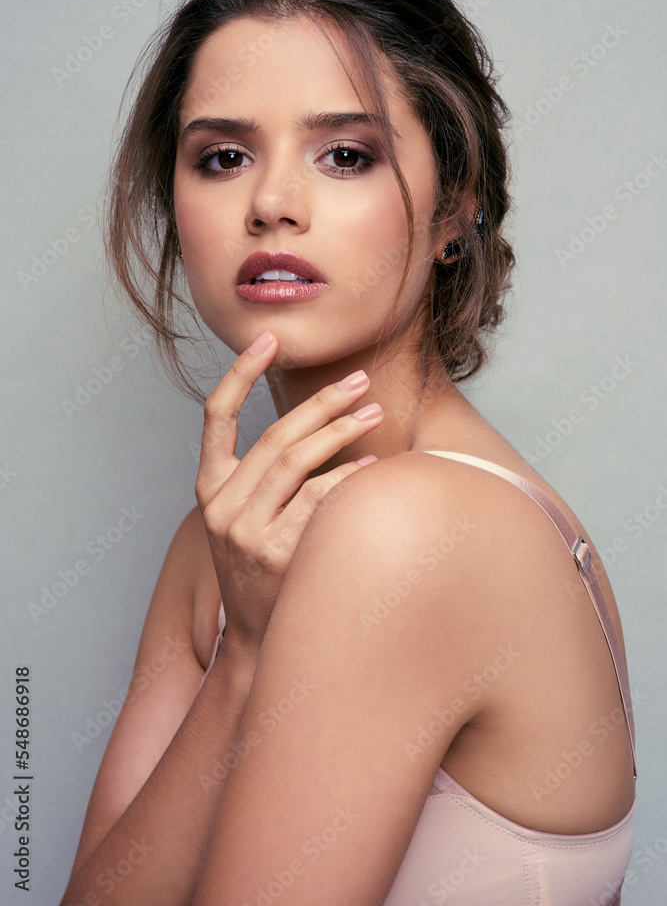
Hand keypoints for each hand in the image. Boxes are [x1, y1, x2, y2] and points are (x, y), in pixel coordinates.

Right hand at [194, 330, 382, 654]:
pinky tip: (372, 466)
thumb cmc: (263, 571)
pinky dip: (349, 477)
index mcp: (209, 489)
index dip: (239, 374)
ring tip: (375, 412)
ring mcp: (247, 532)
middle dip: (321, 402)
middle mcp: (222, 507)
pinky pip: (320, 499)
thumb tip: (317, 423)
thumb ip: (266, 477)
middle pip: (275, 435)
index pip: (214, 417)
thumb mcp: (246, 520)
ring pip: (298, 460)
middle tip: (359, 382)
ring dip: (341, 430)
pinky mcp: (278, 553)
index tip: (266, 340)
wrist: (262, 643)